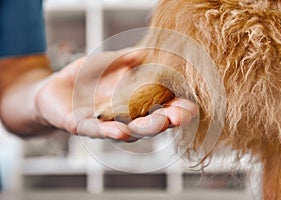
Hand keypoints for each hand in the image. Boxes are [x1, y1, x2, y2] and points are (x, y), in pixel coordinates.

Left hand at [35, 49, 197, 141]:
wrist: (57, 87)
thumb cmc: (89, 76)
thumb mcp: (115, 62)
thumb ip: (134, 58)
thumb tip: (154, 49)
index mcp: (136, 102)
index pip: (163, 108)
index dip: (178, 109)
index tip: (190, 106)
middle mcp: (126, 118)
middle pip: (151, 123)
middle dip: (167, 120)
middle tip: (180, 116)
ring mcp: (106, 124)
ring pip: (129, 131)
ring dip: (144, 128)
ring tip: (159, 122)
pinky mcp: (83, 126)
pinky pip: (97, 131)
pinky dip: (110, 131)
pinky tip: (120, 130)